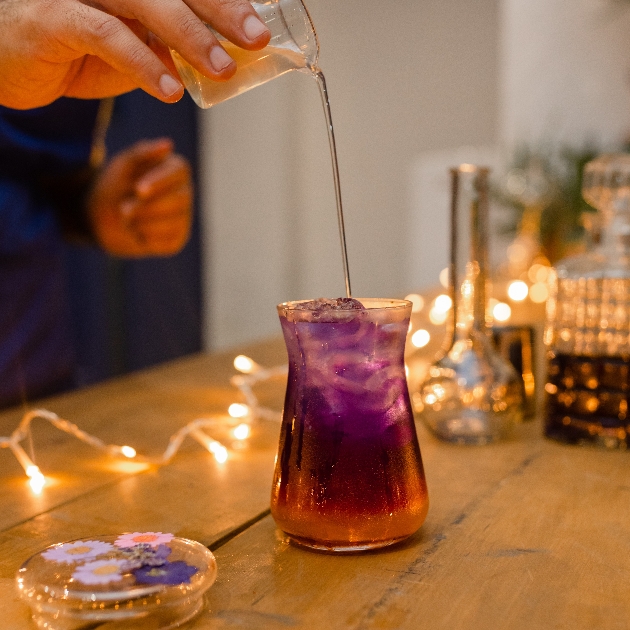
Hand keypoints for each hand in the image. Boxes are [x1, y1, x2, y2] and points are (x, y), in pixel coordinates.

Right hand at [0, 0, 270, 108]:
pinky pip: (105, 34)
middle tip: (255, 38)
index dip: (225, 0)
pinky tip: (170, 88)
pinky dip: (142, 62)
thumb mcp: (133, 45)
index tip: (261, 23)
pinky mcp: (52, 15)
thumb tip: (228, 59)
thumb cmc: (74, 47)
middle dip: (221, 8)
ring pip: (143, 1)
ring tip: (223, 68)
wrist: (9, 57)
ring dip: (188, 36)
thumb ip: (170, 45)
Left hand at [89, 138, 192, 257]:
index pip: (179, 172)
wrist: (102, 217)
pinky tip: (136, 232)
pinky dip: (147, 238)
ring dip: (145, 223)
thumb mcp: (122, 165)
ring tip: (126, 220)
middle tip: (124, 210)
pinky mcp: (176, 239)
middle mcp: (184, 193)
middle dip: (149, 207)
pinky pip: (168, 242)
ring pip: (175, 223)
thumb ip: (143, 153)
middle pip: (180, 200)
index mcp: (175, 170)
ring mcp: (183, 218)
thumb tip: (168, 145)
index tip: (138, 190)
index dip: (160, 182)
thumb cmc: (115, 186)